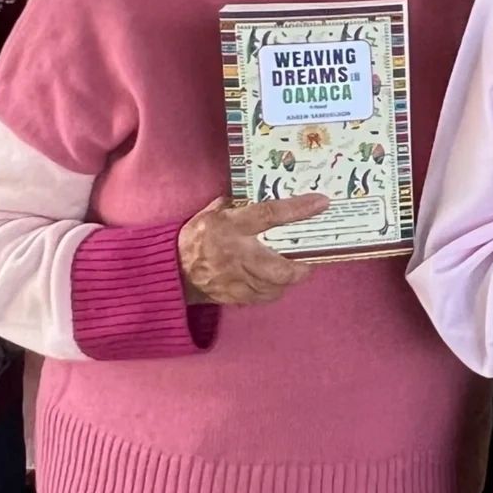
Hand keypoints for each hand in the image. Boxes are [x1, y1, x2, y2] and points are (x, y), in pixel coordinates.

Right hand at [177, 195, 328, 304]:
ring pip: (274, 287)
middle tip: (306, 261)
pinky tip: (272, 284)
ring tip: (291, 272)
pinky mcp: (233, 297)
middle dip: (299, 268)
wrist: (171, 270)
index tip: (321, 203)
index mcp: (231, 226)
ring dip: (286, 281)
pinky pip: (262, 298)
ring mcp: (234, 279)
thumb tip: (254, 194)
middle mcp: (236, 254)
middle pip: (279, 267)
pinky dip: (271, 292)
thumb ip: (233, 205)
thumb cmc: (194, 238)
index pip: (270, 214)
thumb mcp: (210, 213)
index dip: (298, 209)